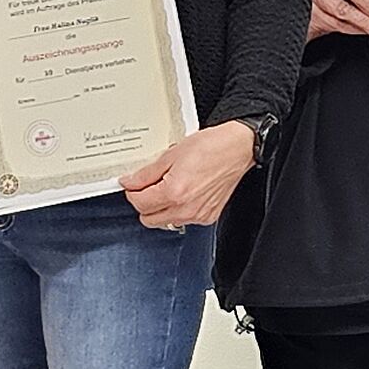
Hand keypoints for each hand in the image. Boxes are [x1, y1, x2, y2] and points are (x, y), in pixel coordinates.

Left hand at [122, 121, 256, 229]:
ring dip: (161, 208)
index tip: (133, 184)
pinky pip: (183, 220)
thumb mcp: (171, 154)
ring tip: (169, 187)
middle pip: (148, 218)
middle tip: (148, 186)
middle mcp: (185, 209)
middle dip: (144, 203)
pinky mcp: (207, 217)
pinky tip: (184, 192)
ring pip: (165, 221)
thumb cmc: (211, 147)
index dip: (132, 192)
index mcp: (173, 192)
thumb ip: (146, 173)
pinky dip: (178, 209)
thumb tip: (130, 182)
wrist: (237, 149)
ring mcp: (198, 215)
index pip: (139, 203)